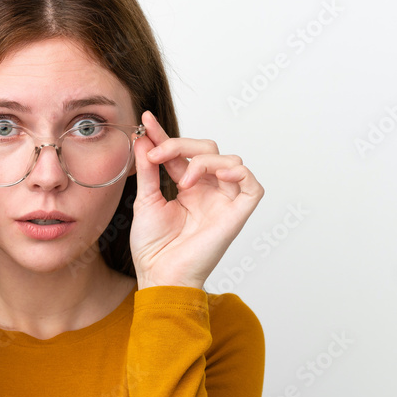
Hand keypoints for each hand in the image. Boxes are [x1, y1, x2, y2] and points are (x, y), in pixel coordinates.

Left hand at [130, 110, 263, 289]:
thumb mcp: (145, 200)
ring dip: (204, 160)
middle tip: (156, 153)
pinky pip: (253, 186)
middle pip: (207, 150)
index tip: (145, 121)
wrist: (160, 275)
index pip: (181, 154)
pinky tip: (215, 174)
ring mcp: (224, 202)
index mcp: (188, 189)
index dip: (164, 136)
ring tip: (181, 180)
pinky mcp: (237, 215)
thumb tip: (144, 139)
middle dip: (181, 144)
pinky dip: (238, 173)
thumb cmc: (153, 248)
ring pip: (230, 160)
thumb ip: (149, 169)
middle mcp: (208, 192)